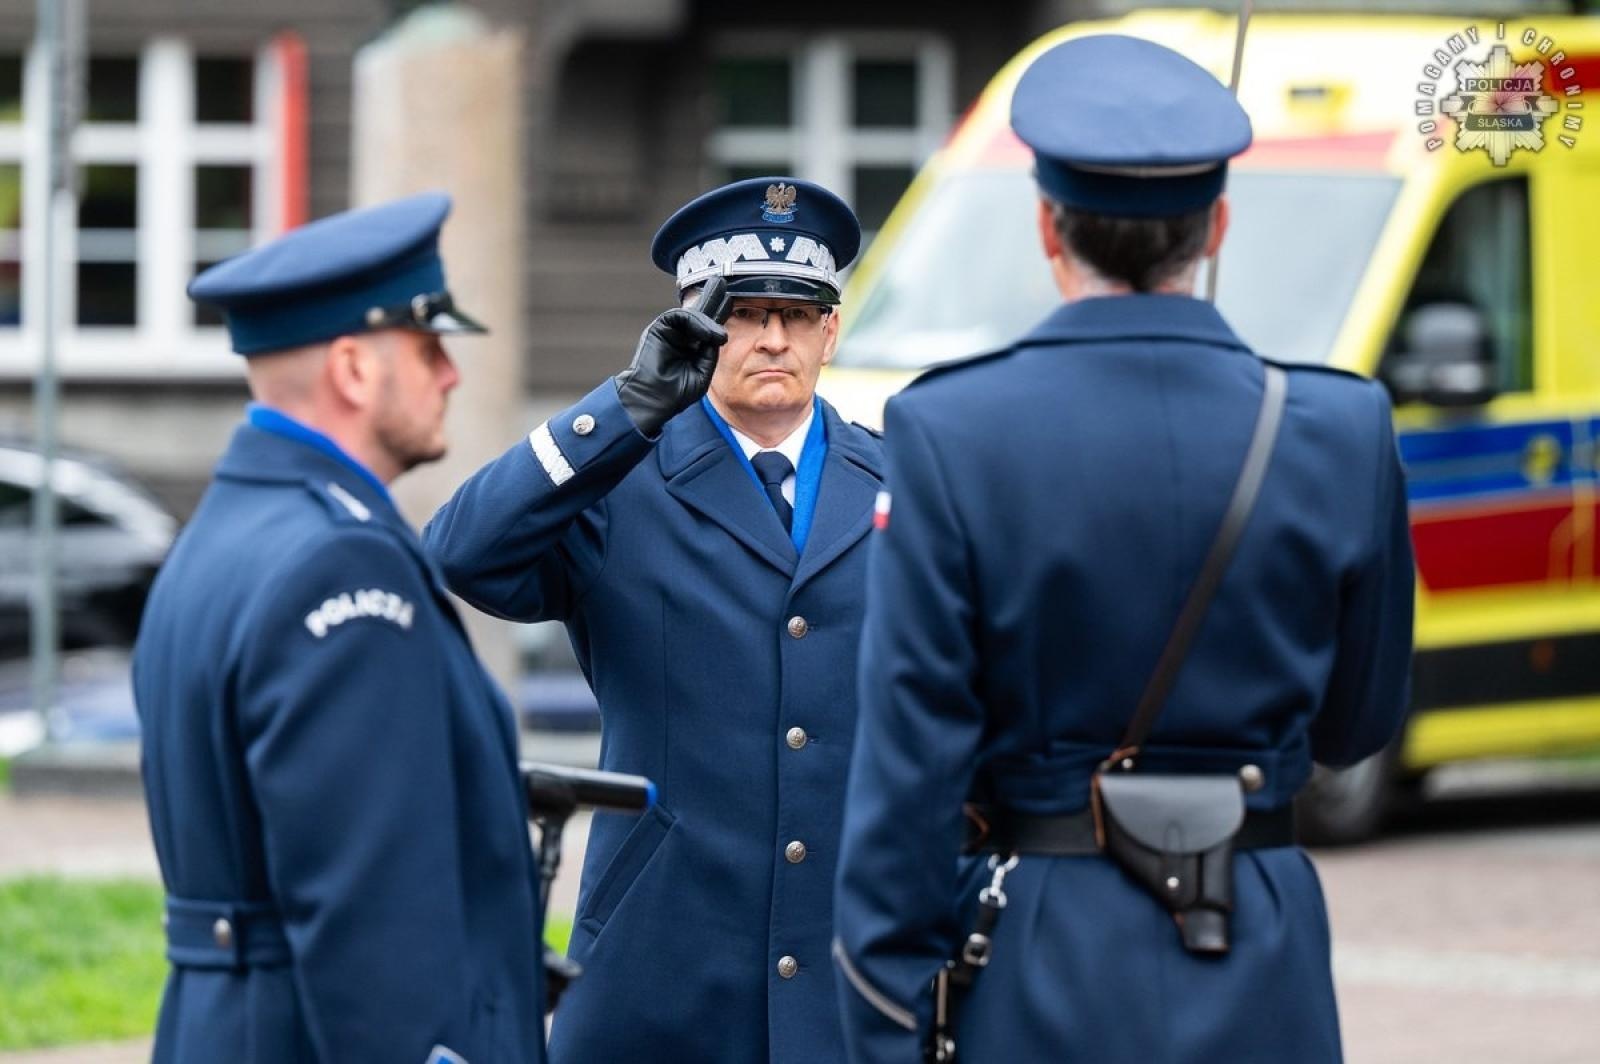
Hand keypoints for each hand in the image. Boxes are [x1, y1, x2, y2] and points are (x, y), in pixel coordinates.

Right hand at [613, 278, 729, 436]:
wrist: (654, 399)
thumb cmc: (676, 392)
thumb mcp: (702, 369)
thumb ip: (710, 349)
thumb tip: (719, 331)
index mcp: (692, 345)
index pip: (708, 324)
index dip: (720, 312)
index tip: (732, 300)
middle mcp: (681, 335)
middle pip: (700, 311)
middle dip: (712, 297)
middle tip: (722, 281)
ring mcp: (670, 330)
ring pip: (692, 314)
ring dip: (707, 322)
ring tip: (719, 336)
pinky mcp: (659, 327)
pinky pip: (679, 317)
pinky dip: (695, 322)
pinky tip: (707, 333)